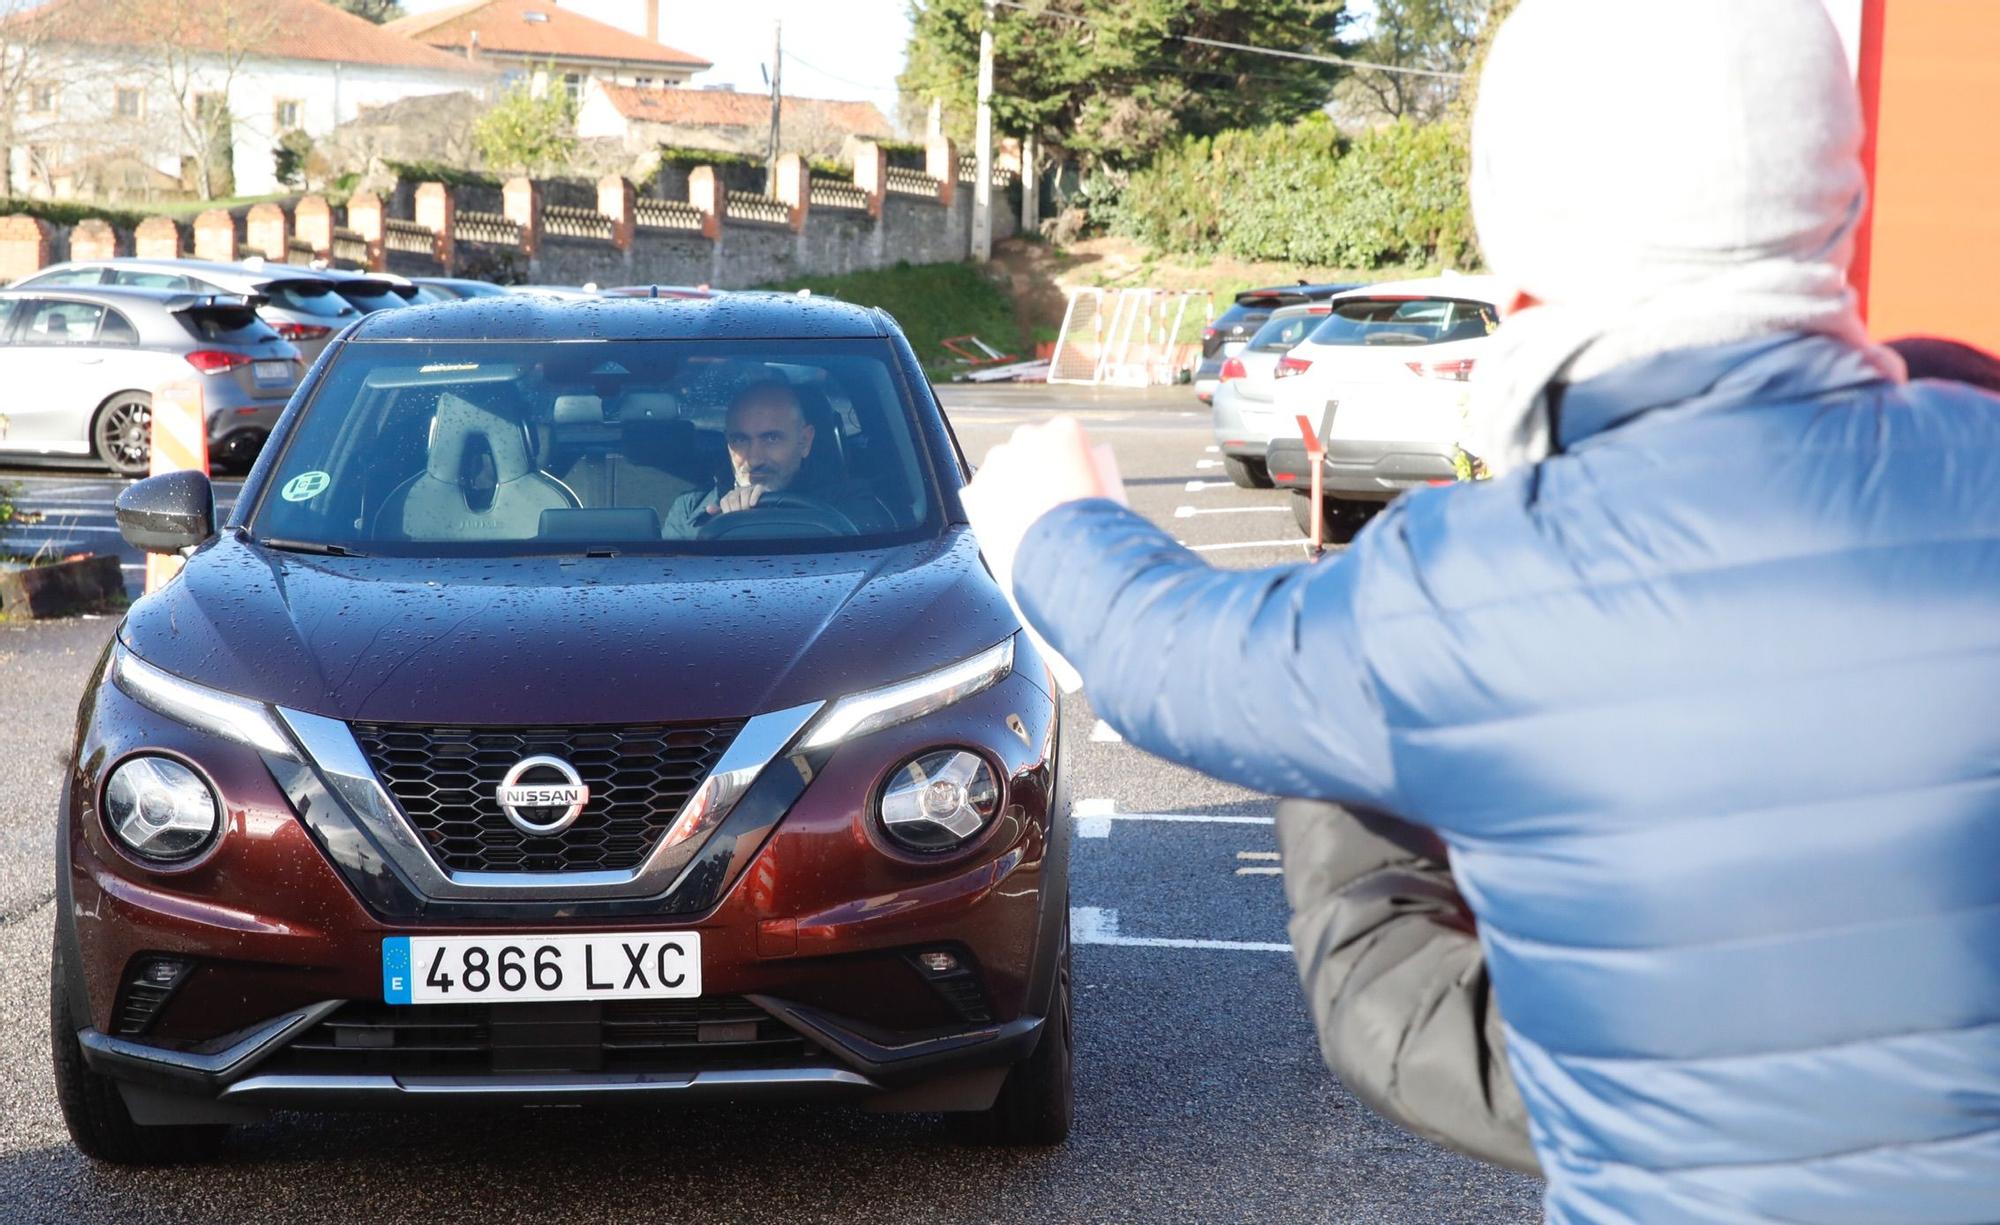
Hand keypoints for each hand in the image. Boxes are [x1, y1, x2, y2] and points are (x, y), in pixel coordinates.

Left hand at [714, 484, 766, 513]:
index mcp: (730, 495)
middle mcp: (738, 491)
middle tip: (740, 515)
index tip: (731, 517)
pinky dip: (754, 497)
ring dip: (744, 503)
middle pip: (733, 497)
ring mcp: (749, 488)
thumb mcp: (731, 510)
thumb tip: (708, 509)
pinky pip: (756, 490)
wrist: (762, 503)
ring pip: (744, 493)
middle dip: (736, 508)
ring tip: (747, 511)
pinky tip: (753, 504)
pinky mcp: (759, 488)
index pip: (724, 500)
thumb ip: (720, 510)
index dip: (727, 509)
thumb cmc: (745, 508)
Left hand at [961, 417, 1115, 569]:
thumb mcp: (1100, 493)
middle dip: (1033, 467)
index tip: (1066, 478)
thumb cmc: (1092, 523)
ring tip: (1018, 513)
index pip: (1065, 437)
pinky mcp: (978, 485)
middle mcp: (1029, 434)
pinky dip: (988, 504)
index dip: (1066, 459)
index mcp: (1065, 429)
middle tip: (1041, 496)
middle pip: (1029, 447)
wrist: (1064, 547)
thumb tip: (1072, 494)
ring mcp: (999, 458)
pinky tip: (999, 523)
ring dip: (1008, 483)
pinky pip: (981, 492)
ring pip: (1002, 467)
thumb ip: (1083, 483)